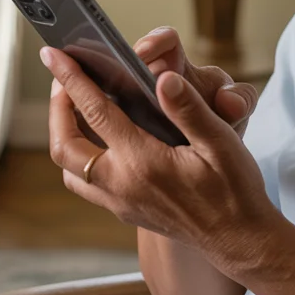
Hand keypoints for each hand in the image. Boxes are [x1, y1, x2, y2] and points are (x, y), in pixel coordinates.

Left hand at [44, 45, 279, 268]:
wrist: (239, 239)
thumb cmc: (234, 190)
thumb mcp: (221, 142)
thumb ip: (189, 109)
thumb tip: (163, 78)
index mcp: (143, 162)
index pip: (95, 111)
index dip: (72, 79)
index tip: (55, 55)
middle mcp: (122, 185)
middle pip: (66, 144)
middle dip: (57, 107)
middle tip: (62, 79)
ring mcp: (120, 202)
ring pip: (69, 169)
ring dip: (64, 136)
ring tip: (74, 109)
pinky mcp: (125, 212)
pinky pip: (85, 184)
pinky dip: (80, 158)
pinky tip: (99, 142)